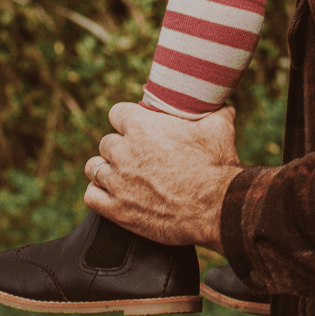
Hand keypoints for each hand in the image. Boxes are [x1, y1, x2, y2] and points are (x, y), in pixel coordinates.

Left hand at [83, 103, 242, 250]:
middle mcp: (124, 152)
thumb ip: (217, 110)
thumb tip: (223, 105)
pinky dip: (98, 194)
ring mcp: (118, 182)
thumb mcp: (220, 127)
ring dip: (106, 169)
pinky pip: (91, 196)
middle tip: (137, 155)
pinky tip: (111, 194)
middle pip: (106, 142)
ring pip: (94, 167)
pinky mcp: (117, 210)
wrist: (216, 208)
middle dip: (120, 146)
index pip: (116, 113)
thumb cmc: (216, 165)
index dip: (127, 119)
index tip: (137, 126)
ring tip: (121, 174)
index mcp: (141, 126)